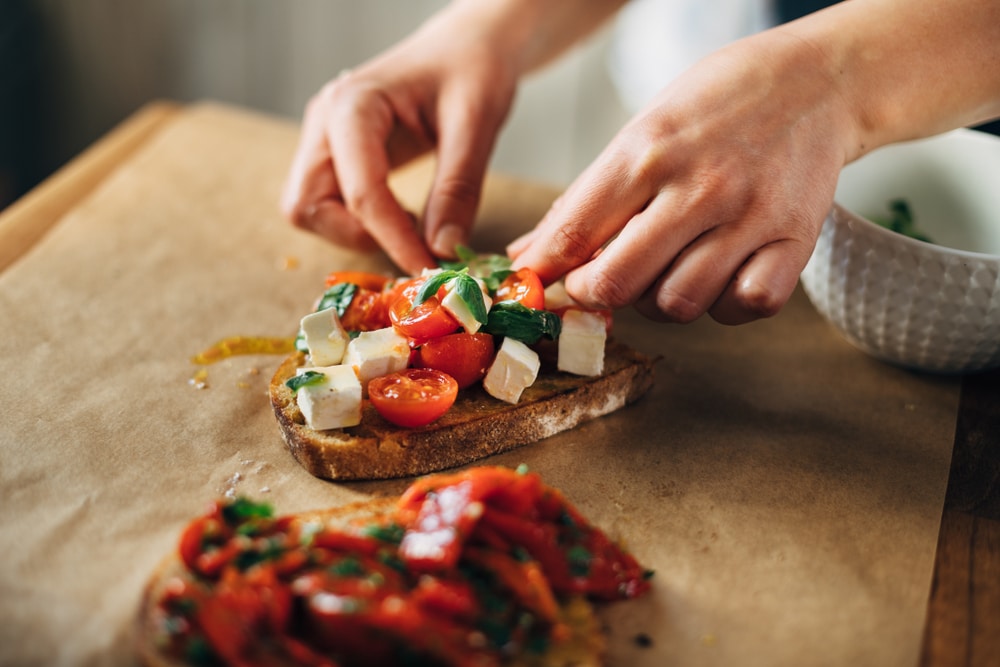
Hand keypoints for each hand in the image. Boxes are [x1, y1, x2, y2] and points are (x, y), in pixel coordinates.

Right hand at [280, 10, 517, 274]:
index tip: (429, 268)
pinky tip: (405, 215)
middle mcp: (325, 122)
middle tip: (413, 245)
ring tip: (413, 226)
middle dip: (357, 237)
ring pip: (311, 210)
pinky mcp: (337, 155)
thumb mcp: (476, 123)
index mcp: (352, 105)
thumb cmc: (472, 69)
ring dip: (356, 233)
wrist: (466, 46)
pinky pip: (330, 204)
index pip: (360, 191)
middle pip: (306, 206)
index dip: (393, 239)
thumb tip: (442, 250)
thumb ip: (458, 188)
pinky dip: (362, 224)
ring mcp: (325, 139)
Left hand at [509, 30, 854, 324]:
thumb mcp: (641, 132)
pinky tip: (721, 277)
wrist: (817, 81)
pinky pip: (746, 306)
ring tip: (667, 270)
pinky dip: (727, 305)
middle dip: (595, 295)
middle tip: (601, 282)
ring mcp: (750, 216)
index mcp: (647, 151)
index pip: (573, 231)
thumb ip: (587, 199)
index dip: (545, 271)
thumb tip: (530, 254)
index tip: (538, 284)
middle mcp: (698, 186)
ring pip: (679, 305)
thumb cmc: (718, 106)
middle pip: (619, 283)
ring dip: (661, 301)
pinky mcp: (796, 240)